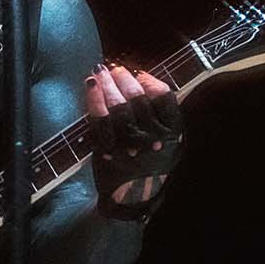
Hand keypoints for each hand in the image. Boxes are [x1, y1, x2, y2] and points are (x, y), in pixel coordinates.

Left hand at [85, 63, 183, 214]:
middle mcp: (153, 138)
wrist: (133, 194)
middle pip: (138, 99)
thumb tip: (145, 79)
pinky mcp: (108, 149)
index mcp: (172, 133)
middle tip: (116, 69)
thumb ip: (166, 114)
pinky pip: (99, 119)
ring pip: (118, 107)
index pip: (164, 98)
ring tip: (101, 72)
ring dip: (108, 84)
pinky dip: (94, 99)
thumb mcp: (172, 140)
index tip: (140, 74)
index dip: (150, 81)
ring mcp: (129, 144)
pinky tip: (91, 86)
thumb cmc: (152, 161)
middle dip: (124, 79)